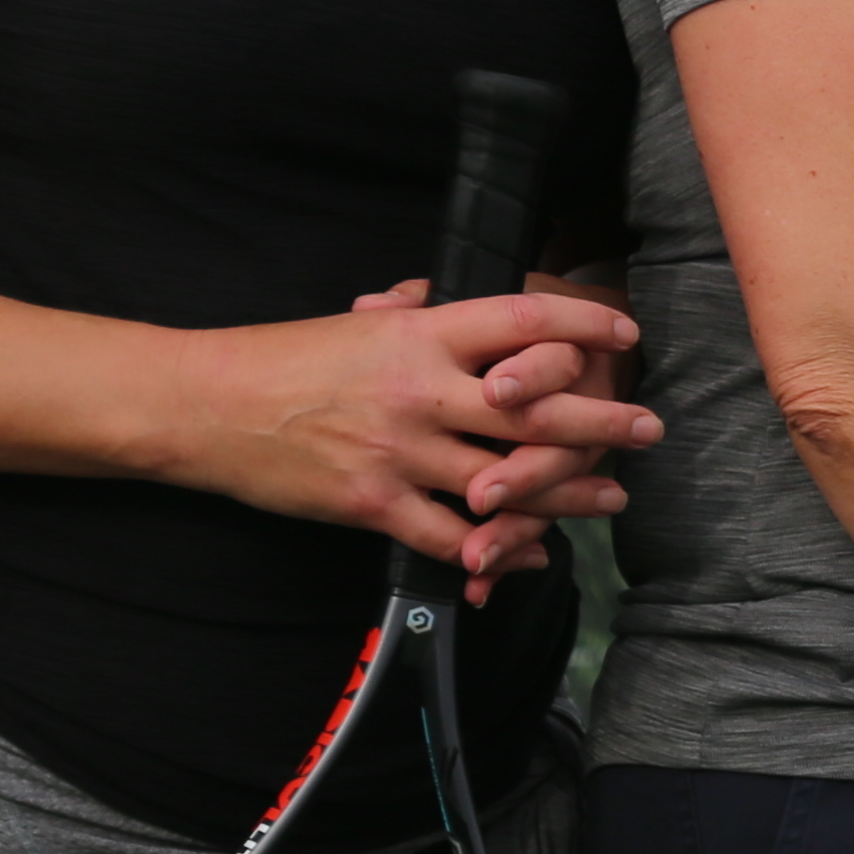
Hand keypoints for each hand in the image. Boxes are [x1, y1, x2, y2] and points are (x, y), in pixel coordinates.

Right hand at [201, 285, 649, 577]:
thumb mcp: (359, 320)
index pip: (522, 322)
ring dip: (567, 495)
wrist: (207, 405)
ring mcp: (400, 451)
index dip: (583, 327)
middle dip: (602, 420)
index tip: (624, 334)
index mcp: (420, 333)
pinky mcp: (375, 504)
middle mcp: (420, 390)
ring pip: (508, 480)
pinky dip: (500, 550)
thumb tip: (446, 300)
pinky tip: (530, 553)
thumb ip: (414, 313)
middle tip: (646, 429)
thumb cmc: (284, 359)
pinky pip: (456, 538)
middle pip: (535, 408)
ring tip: (609, 498)